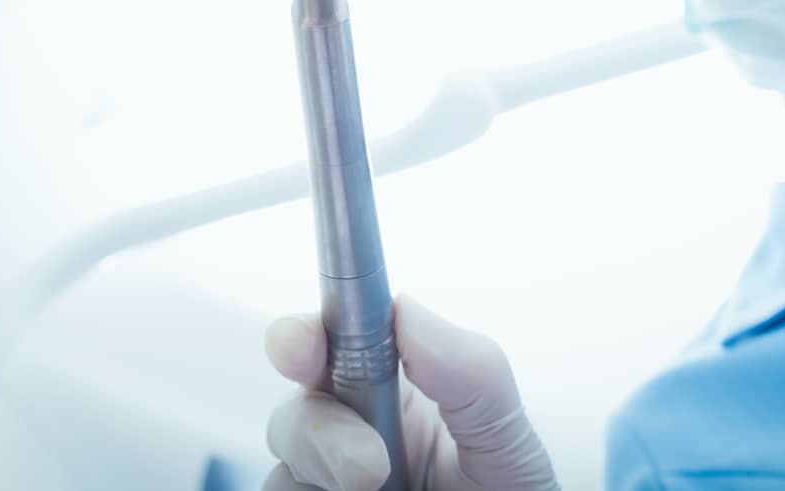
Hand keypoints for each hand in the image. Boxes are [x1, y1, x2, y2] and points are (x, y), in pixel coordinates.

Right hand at [261, 293, 558, 490]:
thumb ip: (468, 369)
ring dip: (322, 478)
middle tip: (373, 466)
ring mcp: (332, 483)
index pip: (327, 345)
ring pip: (282, 474)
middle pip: (293, 414)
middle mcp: (351, 435)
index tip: (299, 347)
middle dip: (321, 431)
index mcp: (390, 391)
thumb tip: (405, 310)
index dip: (301, 337)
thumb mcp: (502, 433)